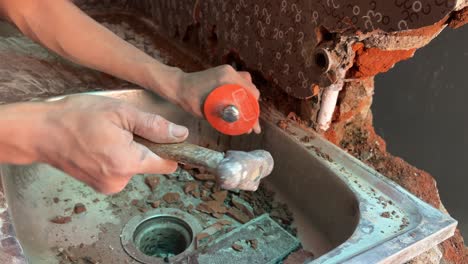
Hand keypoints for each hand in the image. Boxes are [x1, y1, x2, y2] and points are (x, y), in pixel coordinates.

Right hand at [39, 95, 187, 193]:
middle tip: (121, 129)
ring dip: (127, 152)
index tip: (165, 137)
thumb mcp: (120, 113)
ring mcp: (108, 186)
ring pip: (133, 166)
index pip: (167, 164)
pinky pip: (119, 171)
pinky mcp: (99, 186)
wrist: (39, 132)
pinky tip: (99, 146)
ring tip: (105, 136)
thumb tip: (181, 135)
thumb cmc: (76, 117)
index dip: (170, 149)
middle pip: (149, 163)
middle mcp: (119, 181)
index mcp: (128, 163)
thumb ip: (153, 126)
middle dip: (142, 147)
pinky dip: (115, 159)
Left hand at [177, 65, 260, 133]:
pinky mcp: (224, 74)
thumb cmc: (189, 99)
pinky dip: (242, 94)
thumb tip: (238, 123)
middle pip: (251, 89)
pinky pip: (239, 83)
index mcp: (226, 78)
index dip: (254, 109)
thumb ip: (221, 115)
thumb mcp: (205, 111)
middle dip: (253, 107)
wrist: (178, 86)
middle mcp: (229, 72)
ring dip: (248, 100)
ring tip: (247, 116)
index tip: (253, 123)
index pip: (251, 92)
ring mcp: (227, 71)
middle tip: (251, 124)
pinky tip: (240, 106)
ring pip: (247, 86)